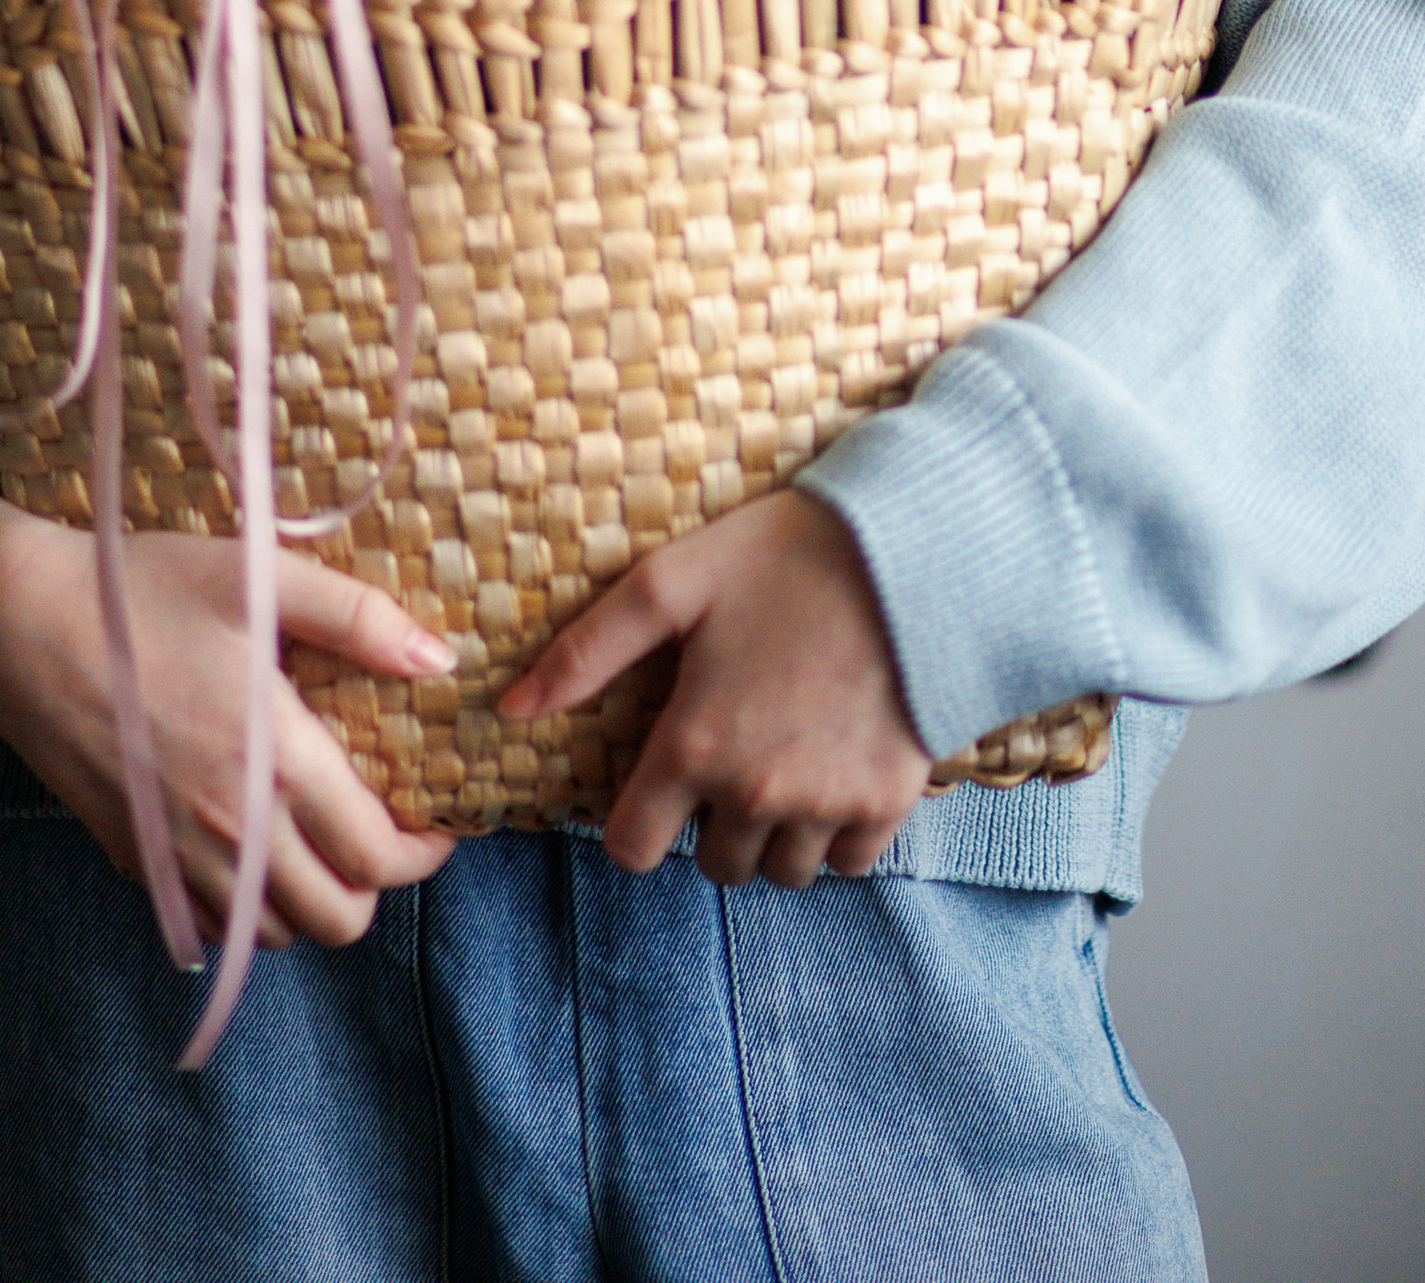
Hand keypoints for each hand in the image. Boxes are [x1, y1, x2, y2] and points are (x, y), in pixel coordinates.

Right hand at [0, 481, 458, 947]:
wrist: (23, 624)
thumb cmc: (145, 592)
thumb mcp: (261, 578)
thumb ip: (359, 618)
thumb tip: (440, 658)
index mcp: (273, 759)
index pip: (374, 856)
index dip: (423, 850)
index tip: (437, 823)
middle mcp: (230, 828)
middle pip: (335, 920)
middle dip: (376, 888)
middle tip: (383, 835)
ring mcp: (177, 856)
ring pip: (274, 934)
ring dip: (312, 901)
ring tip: (322, 839)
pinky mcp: (136, 861)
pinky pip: (212, 924)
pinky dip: (248, 908)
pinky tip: (254, 847)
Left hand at [499, 488, 932, 886]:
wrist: (915, 552)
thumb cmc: (785, 557)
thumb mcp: (673, 582)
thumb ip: (587, 651)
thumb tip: (508, 709)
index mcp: (694, 747)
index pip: (634, 850)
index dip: (637, 821)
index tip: (659, 784)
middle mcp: (756, 793)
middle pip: (713, 866)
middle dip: (711, 823)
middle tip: (732, 754)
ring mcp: (826, 805)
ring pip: (781, 871)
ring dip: (773, 834)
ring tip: (783, 762)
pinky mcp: (887, 802)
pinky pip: (848, 861)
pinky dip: (836, 834)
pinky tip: (834, 769)